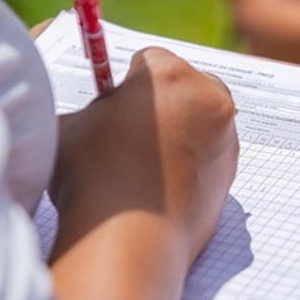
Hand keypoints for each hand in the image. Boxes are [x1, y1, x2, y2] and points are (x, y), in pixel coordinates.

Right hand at [50, 47, 238, 264]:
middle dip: (162, 101)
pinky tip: (158, 186)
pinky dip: (189, 164)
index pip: (148, 59)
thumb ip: (87, 107)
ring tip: (142, 165)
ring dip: (178, 132)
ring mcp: (225, 138)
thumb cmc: (92, 176)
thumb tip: (91, 108)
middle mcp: (208, 98)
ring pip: (199, 121)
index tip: (114, 104)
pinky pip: (207, 157)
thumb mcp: (69, 125)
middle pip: (185, 84)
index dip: (126, 82)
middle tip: (130, 131)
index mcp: (169, 74)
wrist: (127, 240)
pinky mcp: (230, 175)